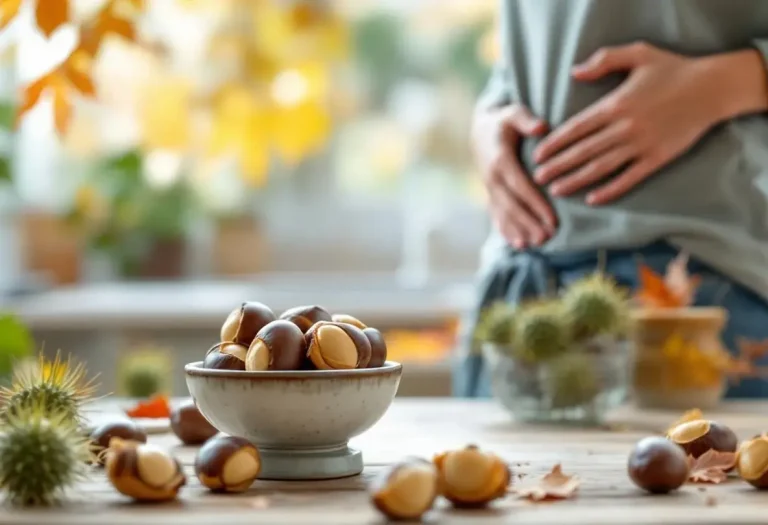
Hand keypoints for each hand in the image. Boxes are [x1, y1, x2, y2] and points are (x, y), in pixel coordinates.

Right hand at [472, 104, 556, 248]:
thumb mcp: (513, 113)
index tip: (553, 218)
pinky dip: (507, 231)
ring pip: (504, 214)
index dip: (536, 204)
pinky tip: (519, 245)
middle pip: (512, 205)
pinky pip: (496, 216)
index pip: (520, 187)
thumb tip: (541, 127)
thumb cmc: (503, 122)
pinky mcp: (490, 196)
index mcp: (500, 161)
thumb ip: (526, 119)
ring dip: (519, 231)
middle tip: (548, 237)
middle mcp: (492, 178)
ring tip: (536, 244)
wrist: (479, 131)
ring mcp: (489, 189)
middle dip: (529, 223)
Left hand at [531, 42, 762, 204]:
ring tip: (555, 190)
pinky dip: (610, 190)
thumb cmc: (673, 69)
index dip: (554, 143)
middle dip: (557, 166)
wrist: (712, 88)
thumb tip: (574, 73)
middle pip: (582, 152)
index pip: (576, 128)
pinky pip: (628, 178)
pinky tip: (593, 199)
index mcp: (615, 105)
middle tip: (536, 178)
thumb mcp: (638, 54)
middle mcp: (624, 128)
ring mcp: (640, 146)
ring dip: (575, 180)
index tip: (536, 155)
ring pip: (600, 168)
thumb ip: (603, 61)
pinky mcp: (657, 159)